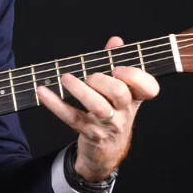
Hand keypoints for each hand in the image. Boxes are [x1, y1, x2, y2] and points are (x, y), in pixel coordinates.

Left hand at [37, 36, 159, 181]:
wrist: (107, 151)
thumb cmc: (113, 112)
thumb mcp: (120, 91)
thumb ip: (117, 63)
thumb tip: (116, 41)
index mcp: (135, 98)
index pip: (149, 88)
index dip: (136, 76)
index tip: (118, 69)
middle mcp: (124, 112)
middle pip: (119, 92)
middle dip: (102, 79)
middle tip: (90, 76)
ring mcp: (107, 124)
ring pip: (97, 106)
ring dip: (80, 89)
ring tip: (65, 78)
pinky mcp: (89, 133)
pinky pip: (71, 117)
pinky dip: (55, 103)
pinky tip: (42, 91)